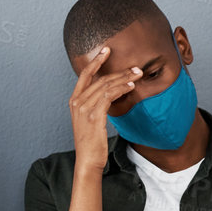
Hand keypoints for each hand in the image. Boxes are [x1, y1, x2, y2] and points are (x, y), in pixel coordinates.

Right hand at [69, 46, 142, 173]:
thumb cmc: (91, 142)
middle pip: (99, 79)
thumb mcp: (90, 120)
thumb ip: (96, 105)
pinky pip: (109, 96)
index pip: (84, 75)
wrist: (87, 160)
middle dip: (119, 71)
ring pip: (106, 86)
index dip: (96, 61)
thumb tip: (110, 93)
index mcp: (74, 100)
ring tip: (137, 75)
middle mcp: (77, 102)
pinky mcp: (94, 116)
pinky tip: (130, 87)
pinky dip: (121, 89)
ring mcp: (84, 108)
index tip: (107, 50)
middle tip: (135, 68)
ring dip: (124, 79)